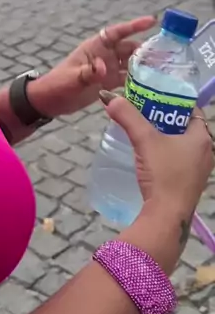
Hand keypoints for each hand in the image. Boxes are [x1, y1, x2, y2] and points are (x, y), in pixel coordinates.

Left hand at [30, 17, 155, 116]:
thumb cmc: (57, 85)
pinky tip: (151, 89)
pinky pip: (126, 80)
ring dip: (144, 67)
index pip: (117, 33)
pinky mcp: (107, 83)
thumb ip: (87, 73)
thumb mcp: (72, 79)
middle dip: (146, 50)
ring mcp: (106, 69)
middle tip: (168, 54)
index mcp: (94, 47)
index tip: (152, 21)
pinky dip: (137, 83)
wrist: (48, 101)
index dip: (134, 26)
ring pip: (130, 64)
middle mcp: (103, 55)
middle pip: (128, 49)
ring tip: (166, 71)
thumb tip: (103, 67)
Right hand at [104, 92, 213, 219]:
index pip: (190, 109)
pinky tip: (146, 153)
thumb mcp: (144, 140)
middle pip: (183, 125)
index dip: (171, 100)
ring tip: (140, 129)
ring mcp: (198, 169)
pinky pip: (177, 158)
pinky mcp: (188, 183)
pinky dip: (163, 152)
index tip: (153, 96)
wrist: (166, 217)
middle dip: (162, 118)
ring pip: (179, 143)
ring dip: (162, 136)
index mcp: (202, 137)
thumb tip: (109, 97)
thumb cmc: (163, 174)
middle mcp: (205, 151)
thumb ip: (127, 116)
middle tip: (141, 111)